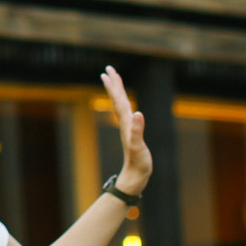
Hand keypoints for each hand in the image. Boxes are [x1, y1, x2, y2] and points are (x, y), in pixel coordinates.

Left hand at [103, 66, 151, 195]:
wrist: (135, 177)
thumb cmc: (138, 163)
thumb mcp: (138, 147)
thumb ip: (137, 131)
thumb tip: (138, 113)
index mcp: (126, 122)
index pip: (118, 99)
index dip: (114, 85)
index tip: (107, 72)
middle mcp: (125, 122)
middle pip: (118, 98)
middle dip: (114, 83)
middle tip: (108, 68)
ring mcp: (128, 127)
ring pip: (121, 104)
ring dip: (118, 91)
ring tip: (115, 80)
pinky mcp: (132, 133)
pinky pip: (127, 113)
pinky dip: (126, 103)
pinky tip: (127, 103)